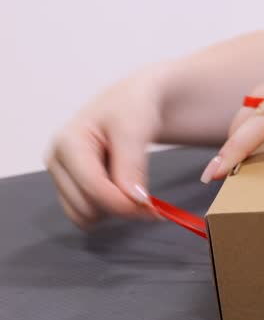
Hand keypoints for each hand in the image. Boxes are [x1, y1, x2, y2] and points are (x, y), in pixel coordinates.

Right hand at [45, 68, 165, 228]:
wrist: (133, 103)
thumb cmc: (131, 108)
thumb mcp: (135, 129)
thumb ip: (132, 165)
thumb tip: (134, 200)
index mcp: (67, 143)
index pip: (93, 189)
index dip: (123, 204)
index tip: (151, 206)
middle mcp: (57, 161)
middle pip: (86, 208)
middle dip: (119, 207)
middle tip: (147, 197)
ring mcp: (61, 176)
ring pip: (84, 215)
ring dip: (113, 211)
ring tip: (132, 188)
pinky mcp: (70, 187)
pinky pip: (87, 214)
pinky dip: (108, 211)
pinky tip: (122, 192)